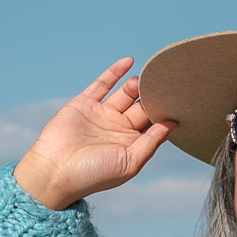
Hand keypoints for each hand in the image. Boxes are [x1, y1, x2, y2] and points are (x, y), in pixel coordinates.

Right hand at [13, 58, 177, 209]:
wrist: (55, 171)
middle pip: (142, 106)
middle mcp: (118, 128)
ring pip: (124, 93)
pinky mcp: (84, 103)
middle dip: (154, 96)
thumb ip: (151, 142)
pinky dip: (115, 72)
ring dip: (137, 85)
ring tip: (150, 76)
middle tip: (168, 84)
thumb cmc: (94, 175)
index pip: (154, 124)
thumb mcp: (130, 162)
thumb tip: (172, 124)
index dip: (166, 113)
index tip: (182, 101)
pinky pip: (102, 83)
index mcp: (131, 144)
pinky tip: (130, 61)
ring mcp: (101, 114)